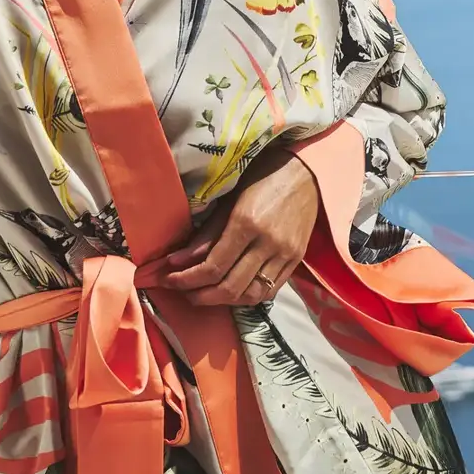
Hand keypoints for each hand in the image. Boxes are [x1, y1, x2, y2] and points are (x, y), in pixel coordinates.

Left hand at [159, 146, 319, 306]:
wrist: (304, 171)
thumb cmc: (261, 177)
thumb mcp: (228, 200)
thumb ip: (205, 234)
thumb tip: (177, 261)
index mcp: (247, 223)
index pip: (213, 267)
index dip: (187, 280)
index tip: (169, 280)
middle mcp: (268, 243)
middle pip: (231, 287)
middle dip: (201, 295)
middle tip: (182, 291)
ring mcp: (285, 254)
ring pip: (251, 295)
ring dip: (223, 301)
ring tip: (204, 294)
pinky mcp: (296, 260)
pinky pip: (269, 291)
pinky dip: (246, 296)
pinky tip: (231, 291)